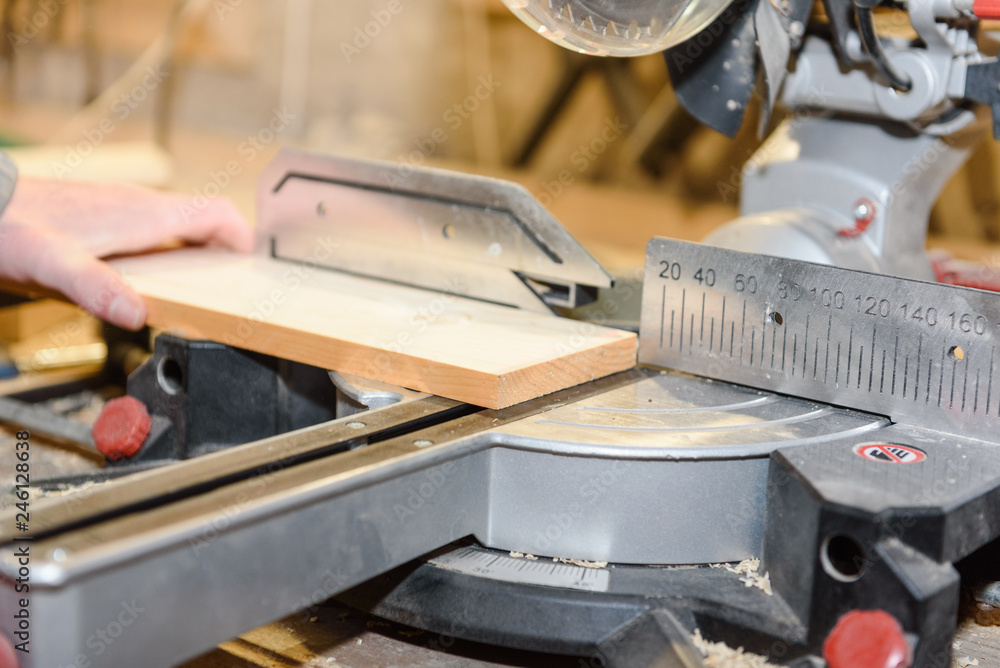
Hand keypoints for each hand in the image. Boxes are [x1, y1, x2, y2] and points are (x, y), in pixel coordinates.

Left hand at [0, 178, 253, 329]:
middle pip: (205, 225)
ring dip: (198, 257)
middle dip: (226, 256)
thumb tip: (137, 314)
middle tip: (232, 291)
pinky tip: (149, 283)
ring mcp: (123, 211)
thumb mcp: (53, 264)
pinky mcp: (106, 219)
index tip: (254, 270)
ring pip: (181, 230)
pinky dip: (168, 257)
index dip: (244, 240)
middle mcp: (140, 207)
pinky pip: (155, 235)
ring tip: (198, 293)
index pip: (218, 214)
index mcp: (144, 214)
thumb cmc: (12, 227)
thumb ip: (96, 287)